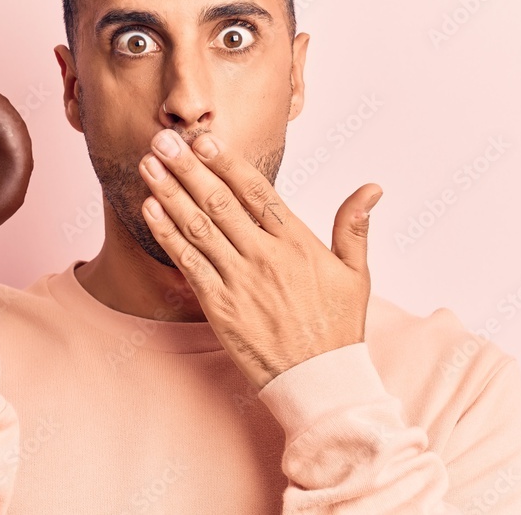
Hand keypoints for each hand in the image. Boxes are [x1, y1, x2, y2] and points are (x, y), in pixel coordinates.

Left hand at [138, 129, 381, 388]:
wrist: (318, 381)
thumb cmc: (337, 328)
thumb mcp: (356, 274)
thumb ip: (354, 226)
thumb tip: (372, 188)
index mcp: (297, 242)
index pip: (256, 192)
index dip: (226, 162)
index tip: (203, 140)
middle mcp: (265, 256)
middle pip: (220, 201)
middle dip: (188, 167)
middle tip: (163, 139)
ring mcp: (240, 280)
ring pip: (198, 226)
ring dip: (170, 192)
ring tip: (149, 165)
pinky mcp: (219, 306)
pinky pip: (188, 262)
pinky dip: (168, 234)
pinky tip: (151, 210)